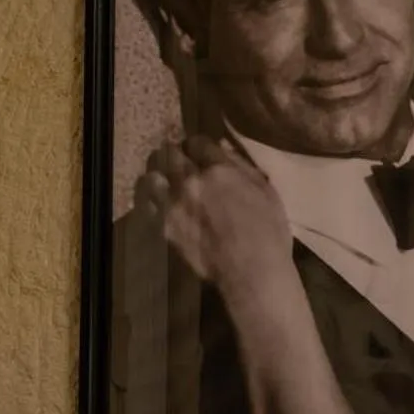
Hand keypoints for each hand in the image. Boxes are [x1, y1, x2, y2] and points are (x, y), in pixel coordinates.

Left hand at [134, 136, 290, 295]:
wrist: (252, 272)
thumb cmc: (269, 232)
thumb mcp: (266, 192)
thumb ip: (242, 167)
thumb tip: (221, 149)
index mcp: (219, 170)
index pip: (197, 141)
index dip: (199, 146)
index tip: (202, 154)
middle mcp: (191, 181)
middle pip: (169, 153)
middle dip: (176, 154)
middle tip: (182, 162)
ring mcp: (173, 204)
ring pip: (152, 174)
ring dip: (159, 173)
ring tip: (166, 179)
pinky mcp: (163, 226)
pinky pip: (145, 203)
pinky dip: (150, 198)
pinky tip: (158, 200)